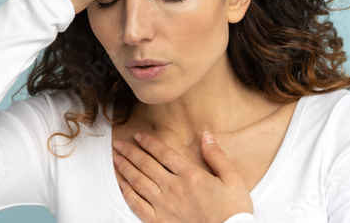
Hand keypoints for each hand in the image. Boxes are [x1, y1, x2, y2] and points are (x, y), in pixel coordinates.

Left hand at [113, 131, 253, 222]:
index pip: (163, 153)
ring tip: (116, 159)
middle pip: (146, 164)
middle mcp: (173, 187)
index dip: (148, 142)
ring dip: (125, 168)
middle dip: (130, 151)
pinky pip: (138, 205)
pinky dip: (128, 194)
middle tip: (118, 144)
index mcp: (190, 174)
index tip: (138, 136)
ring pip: (138, 182)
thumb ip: (217, 156)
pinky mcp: (160, 221)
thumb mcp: (232, 179)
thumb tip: (206, 135)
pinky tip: (122, 186)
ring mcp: (165, 205)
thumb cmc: (233, 211)